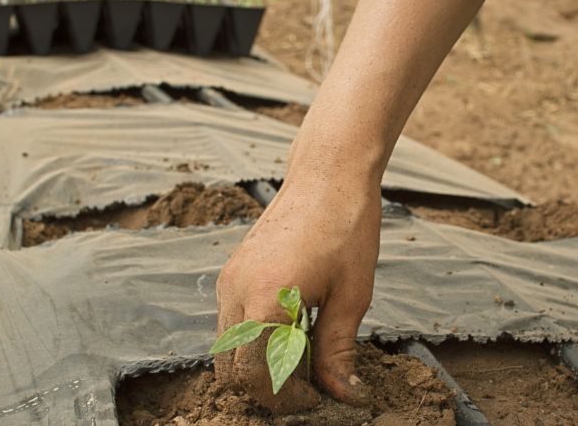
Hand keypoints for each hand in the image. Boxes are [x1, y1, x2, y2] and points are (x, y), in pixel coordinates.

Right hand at [215, 173, 379, 412]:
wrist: (328, 176)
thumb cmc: (346, 228)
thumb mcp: (351, 296)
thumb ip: (338, 352)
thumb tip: (344, 395)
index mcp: (265, 300)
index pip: (254, 377)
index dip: (285, 399)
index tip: (317, 401)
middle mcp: (235, 291)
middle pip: (230, 370)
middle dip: (265, 390)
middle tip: (308, 390)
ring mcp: (229, 280)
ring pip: (227, 349)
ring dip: (257, 366)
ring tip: (303, 361)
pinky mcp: (232, 272)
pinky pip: (230, 323)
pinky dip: (252, 342)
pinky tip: (290, 334)